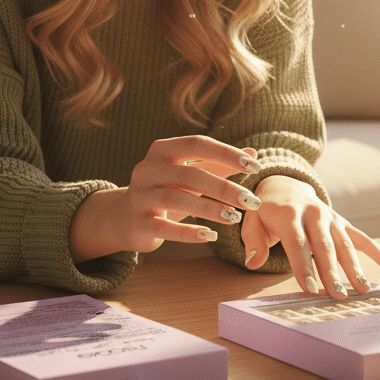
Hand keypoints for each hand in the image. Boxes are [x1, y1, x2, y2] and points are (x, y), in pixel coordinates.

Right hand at [68, 136, 261, 261]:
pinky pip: (165, 228)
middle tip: (252, 200)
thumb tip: (252, 152)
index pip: (197, 144)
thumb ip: (218, 165)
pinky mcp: (138, 222)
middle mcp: (147, 168)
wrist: (125, 218)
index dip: (226, 153)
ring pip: (176, 199)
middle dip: (224, 187)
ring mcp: (139, 196)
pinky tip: (210, 236)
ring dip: (210, 208)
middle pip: (189, 174)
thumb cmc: (166, 191)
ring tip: (235, 218)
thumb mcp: (190, 175)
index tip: (254, 165)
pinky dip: (189, 233)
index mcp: (162, 150)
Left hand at [241, 175, 379, 298]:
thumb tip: (252, 262)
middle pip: (324, 247)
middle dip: (332, 273)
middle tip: (338, 296)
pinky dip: (377, 252)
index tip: (310, 290)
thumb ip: (253, 241)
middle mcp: (313, 213)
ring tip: (362, 289)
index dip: (303, 267)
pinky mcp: (341, 222)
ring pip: (344, 244)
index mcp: (289, 213)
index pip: (297, 243)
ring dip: (354, 267)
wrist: (285, 185)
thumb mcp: (253, 220)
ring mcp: (330, 217)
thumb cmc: (267, 210)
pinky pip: (361, 238)